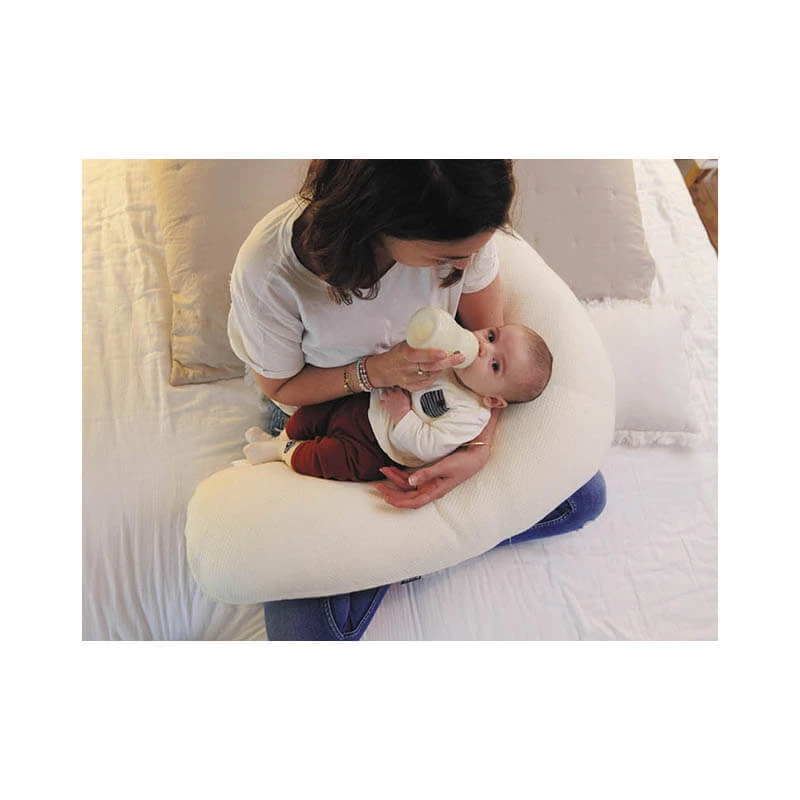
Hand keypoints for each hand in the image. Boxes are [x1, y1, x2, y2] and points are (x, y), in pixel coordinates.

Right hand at [369, 341, 464, 391]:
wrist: (383, 370)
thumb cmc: (397, 354)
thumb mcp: (405, 344)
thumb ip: (419, 341)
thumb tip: (439, 332)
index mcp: (404, 354)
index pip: (418, 355)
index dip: (432, 355)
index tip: (444, 352)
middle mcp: (406, 368)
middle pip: (429, 367)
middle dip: (447, 362)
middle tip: (460, 356)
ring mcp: (409, 379)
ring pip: (431, 375)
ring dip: (443, 368)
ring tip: (454, 360)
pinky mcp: (411, 387)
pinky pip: (428, 382)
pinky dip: (436, 376)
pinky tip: (440, 369)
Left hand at [376, 444, 491, 508]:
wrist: (476, 456)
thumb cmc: (463, 463)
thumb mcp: (445, 467)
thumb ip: (427, 474)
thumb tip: (410, 481)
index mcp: (435, 491)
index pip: (414, 502)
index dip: (400, 502)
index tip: (386, 499)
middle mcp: (431, 489)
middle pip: (408, 494)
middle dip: (392, 491)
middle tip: (377, 486)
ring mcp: (431, 482)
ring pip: (409, 485)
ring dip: (395, 479)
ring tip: (383, 470)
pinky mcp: (431, 474)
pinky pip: (413, 477)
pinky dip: (402, 474)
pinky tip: (394, 470)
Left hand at [379, 387, 411, 423]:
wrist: (401, 415)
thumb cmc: (406, 407)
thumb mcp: (408, 398)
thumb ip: (405, 393)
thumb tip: (403, 390)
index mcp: (398, 392)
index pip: (396, 387)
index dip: (396, 389)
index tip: (397, 391)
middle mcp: (392, 394)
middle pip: (388, 389)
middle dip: (390, 391)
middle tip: (391, 393)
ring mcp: (388, 399)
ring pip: (383, 393)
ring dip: (384, 395)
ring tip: (386, 397)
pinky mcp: (385, 404)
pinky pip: (380, 402)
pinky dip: (382, 402)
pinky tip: (384, 403)